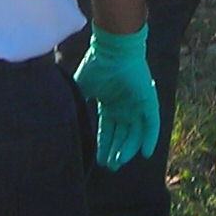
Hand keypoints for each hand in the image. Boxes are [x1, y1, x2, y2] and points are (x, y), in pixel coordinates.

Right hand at [74, 24, 159, 169]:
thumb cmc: (97, 64)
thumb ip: (77, 104)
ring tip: (119, 162)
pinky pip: (152, 123)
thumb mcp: (82, 89)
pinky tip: (144, 153)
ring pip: (135, 133)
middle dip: (116, 152)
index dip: (104, 146)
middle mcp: (125, 107)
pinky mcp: (149, 101)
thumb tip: (63, 121)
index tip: (99, 161)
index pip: (108, 131)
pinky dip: (149, 138)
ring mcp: (138, 105)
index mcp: (110, 104)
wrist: (112, 48)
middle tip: (110, 167)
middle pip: (122, 136)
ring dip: (128, 148)